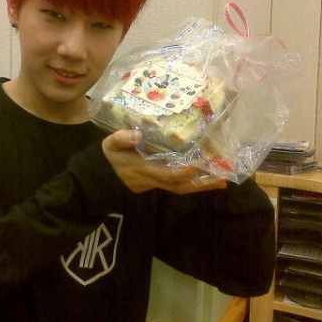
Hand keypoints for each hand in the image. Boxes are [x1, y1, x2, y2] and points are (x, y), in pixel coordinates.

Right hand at [102, 130, 226, 193]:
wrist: (99, 178)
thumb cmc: (107, 158)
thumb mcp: (109, 145)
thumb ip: (121, 138)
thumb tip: (136, 133)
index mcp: (143, 169)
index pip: (167, 174)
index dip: (183, 171)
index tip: (198, 163)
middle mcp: (152, 180)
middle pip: (180, 186)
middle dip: (201, 184)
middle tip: (223, 179)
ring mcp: (154, 184)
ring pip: (180, 188)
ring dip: (201, 185)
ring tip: (221, 181)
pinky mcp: (156, 183)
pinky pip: (176, 185)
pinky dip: (192, 182)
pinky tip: (205, 177)